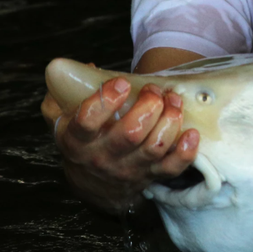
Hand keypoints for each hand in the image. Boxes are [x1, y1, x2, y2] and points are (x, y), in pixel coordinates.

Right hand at [42, 78, 198, 214]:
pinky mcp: (151, 176)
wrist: (94, 184)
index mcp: (77, 140)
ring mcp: (129, 169)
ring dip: (170, 120)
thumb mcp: (61, 118)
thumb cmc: (82, 140)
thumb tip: (89, 67)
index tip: (121, 83)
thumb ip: (63, 92)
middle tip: (154, 90)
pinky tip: (191, 132)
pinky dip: (186, 151)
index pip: (88, 121)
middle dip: (149, 106)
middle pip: (130, 133)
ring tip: (174, 101)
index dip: (106, 99)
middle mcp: (103, 157)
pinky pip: (173, 168)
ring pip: (154, 147)